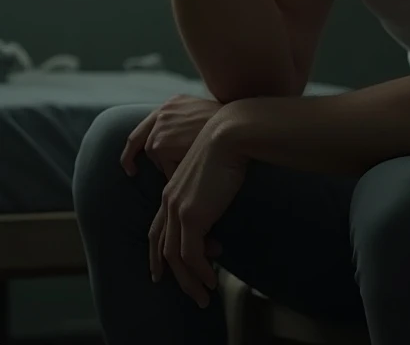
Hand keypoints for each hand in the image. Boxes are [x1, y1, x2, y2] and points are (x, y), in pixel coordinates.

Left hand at [120, 95, 222, 179]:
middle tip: (131, 171)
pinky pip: (163, 166)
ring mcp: (160, 127)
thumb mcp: (206, 116)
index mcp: (174, 102)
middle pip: (141, 139)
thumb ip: (189, 123)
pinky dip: (173, 172)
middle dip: (132, 156)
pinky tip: (190, 172)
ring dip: (167, 165)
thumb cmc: (230, 125)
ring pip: (155, 155)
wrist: (235, 126)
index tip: (133, 155)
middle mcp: (163, 111)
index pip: (149, 122)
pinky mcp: (160, 144)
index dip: (138, 140)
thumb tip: (183, 140)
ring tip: (188, 167)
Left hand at [148, 110, 244, 307]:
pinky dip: (200, 272)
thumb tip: (215, 212)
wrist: (230, 135)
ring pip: (175, 257)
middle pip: (162, 246)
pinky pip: (191, 255)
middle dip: (172, 274)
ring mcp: (177, 209)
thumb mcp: (211, 174)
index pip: (157, 229)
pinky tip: (213, 281)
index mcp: (171, 190)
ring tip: (205, 296)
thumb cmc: (228, 148)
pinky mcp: (190, 215)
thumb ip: (207, 194)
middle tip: (188, 292)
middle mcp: (169, 201)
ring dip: (190, 281)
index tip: (162, 271)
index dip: (158, 252)